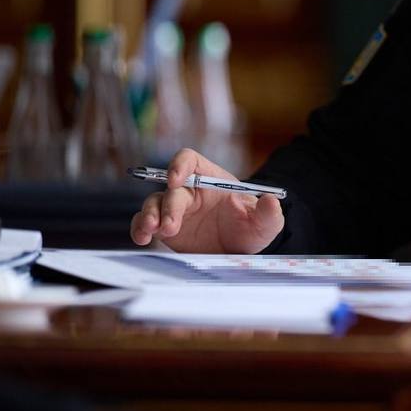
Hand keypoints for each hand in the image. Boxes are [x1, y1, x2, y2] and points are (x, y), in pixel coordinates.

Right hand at [129, 148, 283, 252]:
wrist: (240, 250)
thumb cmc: (251, 227)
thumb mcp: (265, 223)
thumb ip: (269, 213)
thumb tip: (271, 201)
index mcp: (211, 179)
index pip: (190, 160)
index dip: (180, 164)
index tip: (176, 179)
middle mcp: (190, 191)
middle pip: (171, 188)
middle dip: (169, 206)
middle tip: (171, 227)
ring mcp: (175, 209)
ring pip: (153, 203)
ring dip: (149, 215)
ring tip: (151, 230)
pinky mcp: (164, 228)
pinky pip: (145, 223)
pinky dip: (139, 228)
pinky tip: (142, 238)